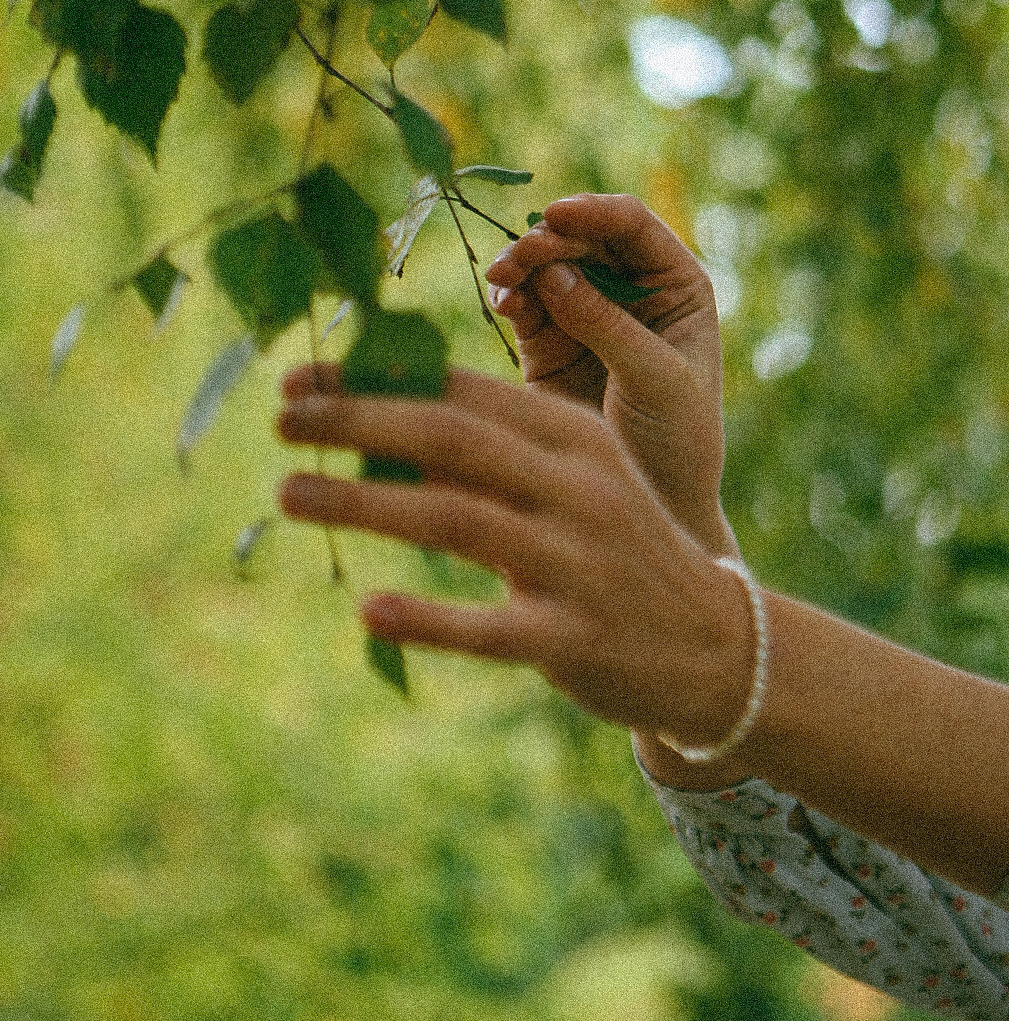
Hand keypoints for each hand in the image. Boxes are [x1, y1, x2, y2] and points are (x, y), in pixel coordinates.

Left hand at [275, 362, 751, 743]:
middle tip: (279, 420)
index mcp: (575, 435)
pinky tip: (368, 610)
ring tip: (287, 494)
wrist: (717, 645)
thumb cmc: (619, 550)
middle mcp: (578, 488)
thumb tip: (374, 420)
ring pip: (457, 518)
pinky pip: (490, 627)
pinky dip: (428, 618)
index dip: (374, 379)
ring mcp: (576, 563)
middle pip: (452, 439)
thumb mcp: (574, 480)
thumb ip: (491, 453)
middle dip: (357, 421)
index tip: (297, 375)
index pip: (462, 389)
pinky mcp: (572, 638)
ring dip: (363, 504)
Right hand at [484, 194, 733, 554]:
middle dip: (548, 240)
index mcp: (676, 285)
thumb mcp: (657, 380)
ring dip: (520, 264)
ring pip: (544, 266)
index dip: (594, 212)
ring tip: (503, 279)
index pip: (632, 226)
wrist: (653, 505)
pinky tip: (504, 304)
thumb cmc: (677, 441)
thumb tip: (553, 274)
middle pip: (581, 239)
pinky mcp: (546, 344)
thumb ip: (608, 326)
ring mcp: (586, 314)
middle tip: (519, 258)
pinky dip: (509, 298)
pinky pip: (523, 305)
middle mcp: (630, 289)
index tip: (557, 215)